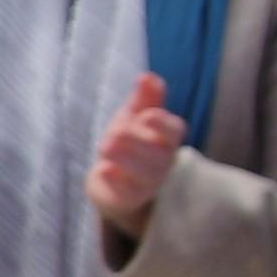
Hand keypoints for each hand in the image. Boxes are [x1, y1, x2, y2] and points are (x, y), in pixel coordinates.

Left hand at [86, 70, 184, 240]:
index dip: (162, 124)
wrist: (113, 179)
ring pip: (145, 176)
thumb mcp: (134, 116)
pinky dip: (115, 182)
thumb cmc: (129, 141)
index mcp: (167, 139)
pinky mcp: (128, 200)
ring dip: (126, 160)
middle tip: (115, 132)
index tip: (148, 116)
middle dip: (137, 142)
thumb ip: (144, 98)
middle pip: (159, 154)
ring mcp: (147, 184)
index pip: (173, 131)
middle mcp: (162, 163)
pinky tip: (102, 170)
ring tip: (105, 146)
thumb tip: (147, 77)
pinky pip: (127, 195)